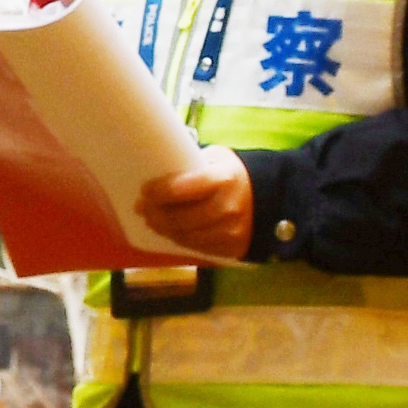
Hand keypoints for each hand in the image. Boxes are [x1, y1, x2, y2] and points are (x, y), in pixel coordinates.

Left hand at [134, 145, 256, 261]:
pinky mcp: (230, 248)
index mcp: (223, 179)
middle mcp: (227, 208)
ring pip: (185, 236)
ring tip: (151, 220)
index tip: (144, 190)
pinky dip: (179, 239)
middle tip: (141, 209)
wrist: (267, 199)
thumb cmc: (232, 175)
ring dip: (163, 229)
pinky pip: (197, 247)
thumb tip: (157, 169)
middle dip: (155, 214)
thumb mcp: (216, 159)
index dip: (159, 191)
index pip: (183, 188)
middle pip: (180, 218)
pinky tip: (170, 231)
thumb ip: (191, 164)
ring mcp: (230, 231)